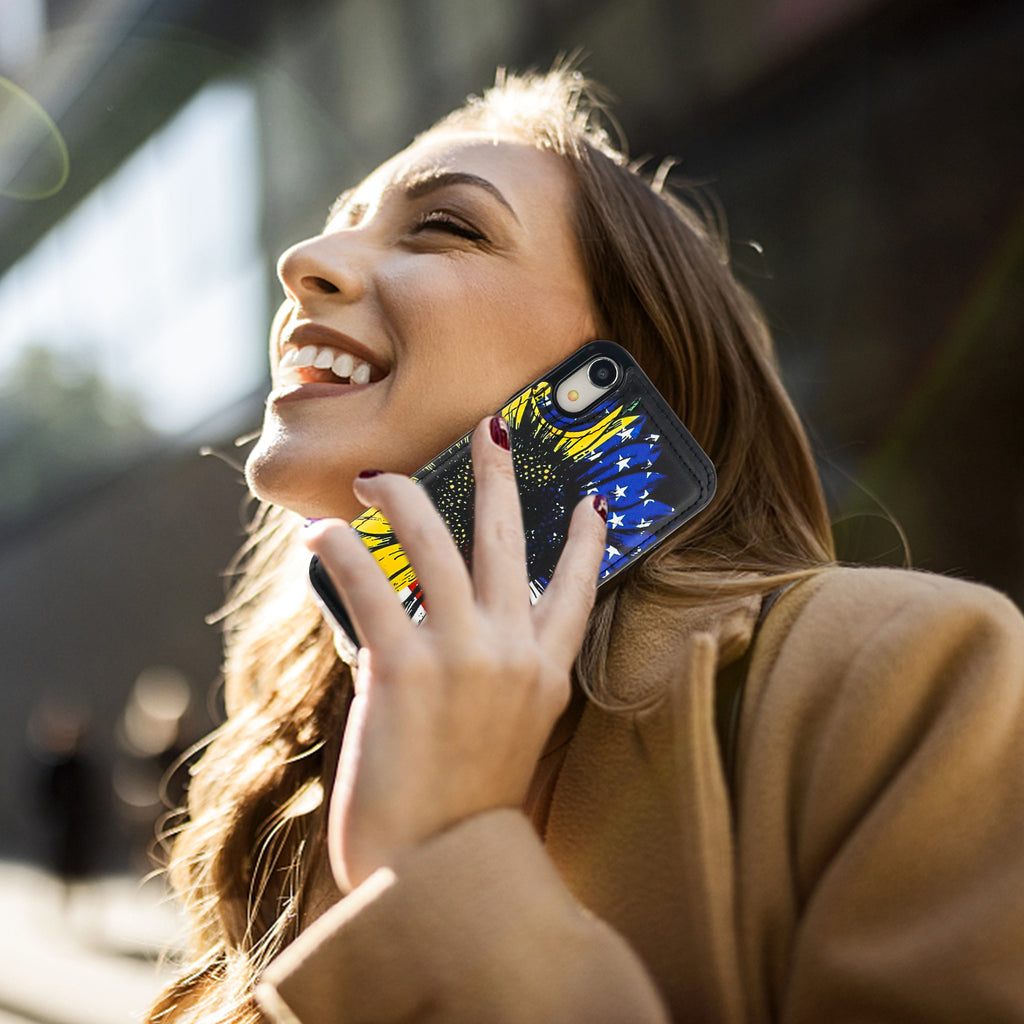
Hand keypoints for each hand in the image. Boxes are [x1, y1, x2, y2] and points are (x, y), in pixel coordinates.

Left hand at [303, 416, 607, 890]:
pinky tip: (320, 536)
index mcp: (546, 674)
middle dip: (499, 474)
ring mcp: (465, 656)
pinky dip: (340, 550)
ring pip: (437, 541)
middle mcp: (515, 654)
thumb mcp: (502, 737)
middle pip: (510, 539)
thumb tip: (430, 620)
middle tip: (491, 428)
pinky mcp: (405, 667)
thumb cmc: (460, 812)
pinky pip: (371, 582)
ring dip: (401, 496)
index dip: (586, 540)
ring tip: (373, 478)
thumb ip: (488, 677)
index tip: (595, 502)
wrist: (436, 876)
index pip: (578, 589)